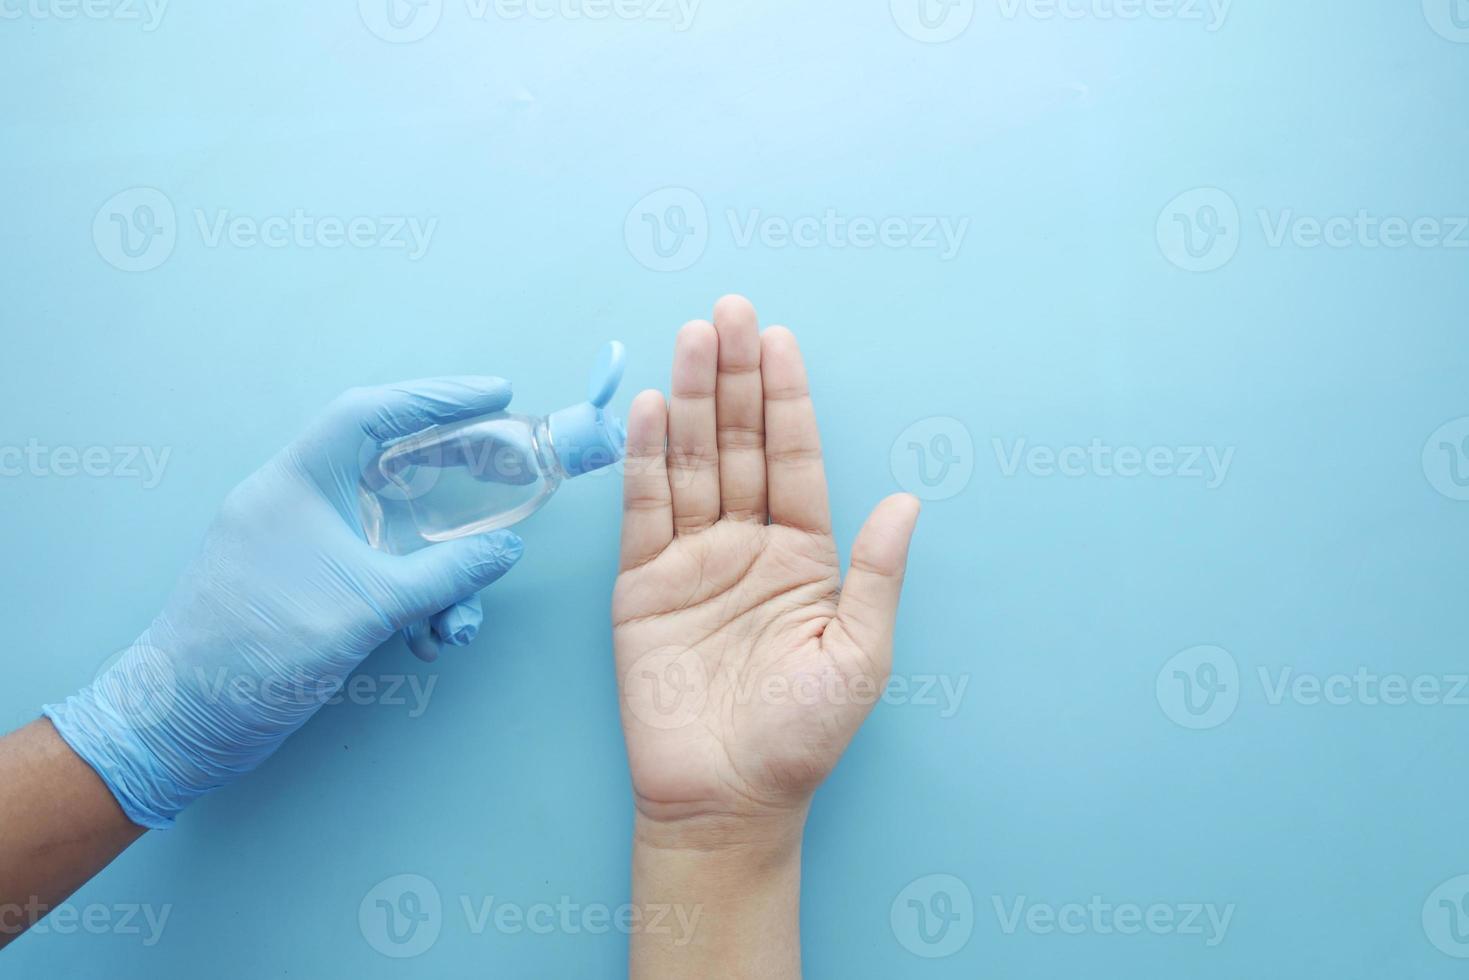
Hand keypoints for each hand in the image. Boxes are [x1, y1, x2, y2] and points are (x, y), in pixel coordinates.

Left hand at [44, 378, 524, 827]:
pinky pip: (373, 573)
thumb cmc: (256, 650)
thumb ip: (446, 574)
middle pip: (392, 468)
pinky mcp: (304, 587)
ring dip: (437, 576)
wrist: (180, 723)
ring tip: (459, 628)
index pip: (373, 413)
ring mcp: (299, 544)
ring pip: (390, 535)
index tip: (497, 395)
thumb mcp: (368, 606)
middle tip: (506, 480)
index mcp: (297, 482)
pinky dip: (409, 601)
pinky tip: (427, 641)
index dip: (438, 397)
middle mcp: (297, 502)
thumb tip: (504, 550)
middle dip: (454, 485)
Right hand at [613, 296, 919, 844]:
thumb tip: (905, 498)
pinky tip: (656, 410)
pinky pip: (645, 510)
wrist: (728, 799)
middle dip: (736, 378)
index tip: (780, 340)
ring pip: (692, 463)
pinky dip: (647, 459)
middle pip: (740, 445)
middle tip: (730, 312)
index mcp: (804, 555)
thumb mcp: (860, 654)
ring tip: (693, 338)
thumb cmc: (802, 736)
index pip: (795, 460)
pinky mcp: (642, 586)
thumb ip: (876, 574)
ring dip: (693, 401)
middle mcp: (747, 545)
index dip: (787, 399)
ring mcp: (692, 561)